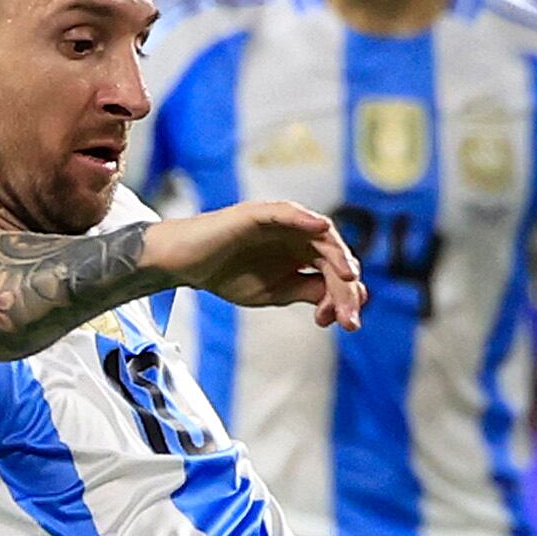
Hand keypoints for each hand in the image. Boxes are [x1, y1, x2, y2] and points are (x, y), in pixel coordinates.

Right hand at [147, 199, 363, 329]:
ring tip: (347, 277)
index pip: (335, 272)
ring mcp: (281, 223)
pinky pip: (288, 213)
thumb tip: (339, 301)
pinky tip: (321, 229)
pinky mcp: (260, 214)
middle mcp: (298, 236)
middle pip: (334, 255)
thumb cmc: (227, 274)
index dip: (345, 297)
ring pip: (320, 234)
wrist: (187, 265)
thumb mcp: (275, 293)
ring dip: (337, 254)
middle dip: (346, 286)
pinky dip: (305, 218)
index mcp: (303, 254)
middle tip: (350, 315)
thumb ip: (306, 291)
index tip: (346, 322)